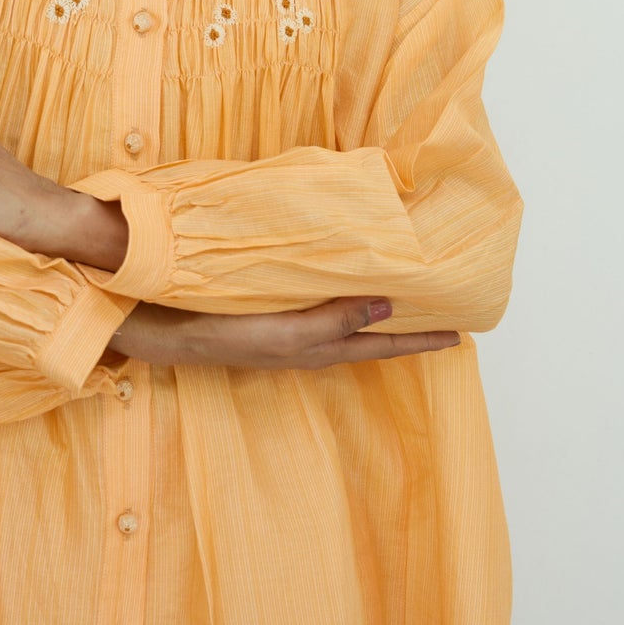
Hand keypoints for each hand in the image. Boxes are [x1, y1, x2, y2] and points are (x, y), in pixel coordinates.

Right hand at [103, 296, 462, 370]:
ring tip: (405, 291)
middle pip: (370, 333)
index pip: (382, 345)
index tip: (462, 336)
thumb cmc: (222, 333)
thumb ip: (335, 320)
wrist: (161, 326)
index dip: (421, 341)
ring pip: (346, 316)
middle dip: (406, 325)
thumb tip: (388, 305)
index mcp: (318, 348)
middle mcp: (309, 339)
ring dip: (376, 307)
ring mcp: (288, 325)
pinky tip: (342, 276)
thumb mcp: (284, 333)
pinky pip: (319, 300)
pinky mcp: (268, 308)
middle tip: (443, 312)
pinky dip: (341, 291)